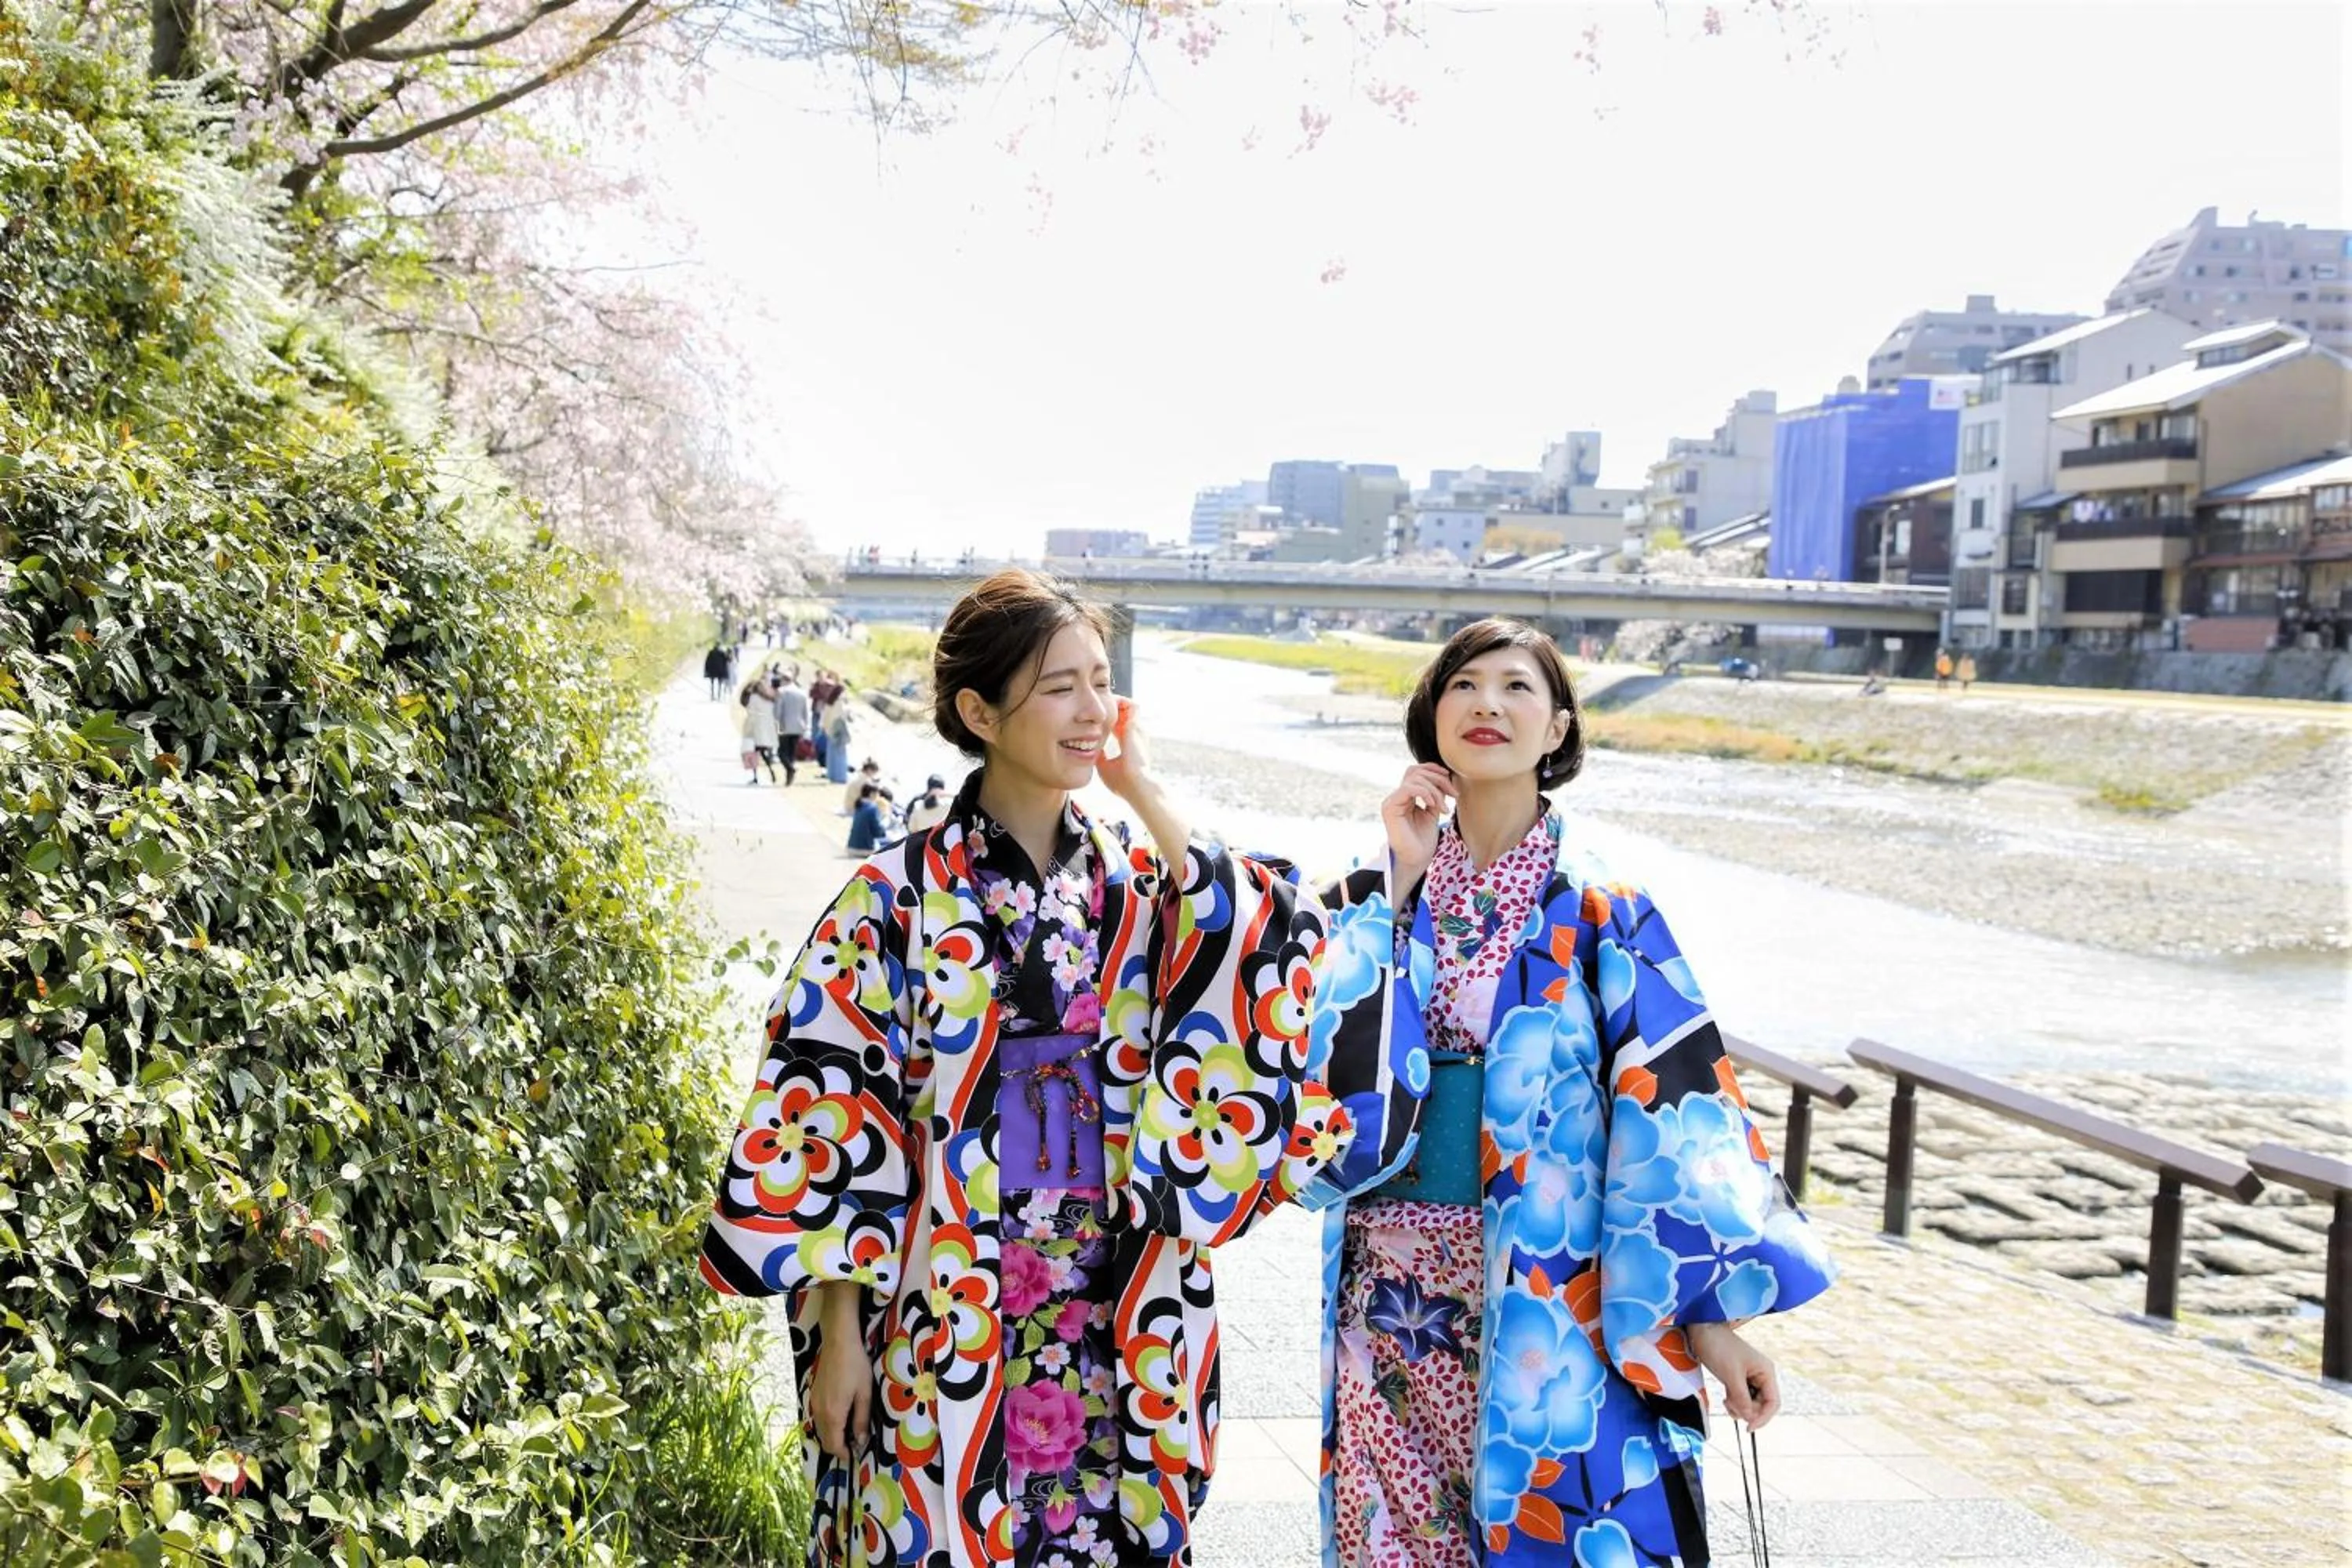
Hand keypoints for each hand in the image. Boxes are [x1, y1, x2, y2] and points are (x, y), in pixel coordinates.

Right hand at [808, 1289, 873, 1461]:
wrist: (839, 1342)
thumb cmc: (856, 1367)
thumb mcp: (864, 1394)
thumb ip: (861, 1420)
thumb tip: (860, 1442)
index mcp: (833, 1415)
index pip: (833, 1446)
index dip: (844, 1454)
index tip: (856, 1454)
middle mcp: (820, 1412)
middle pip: (825, 1440)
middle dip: (838, 1447)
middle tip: (855, 1443)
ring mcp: (814, 1403)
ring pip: (820, 1430)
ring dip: (833, 1435)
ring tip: (850, 1430)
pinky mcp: (813, 1394)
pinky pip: (818, 1418)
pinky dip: (828, 1424)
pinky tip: (841, 1416)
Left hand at [1098, 698, 1190, 853]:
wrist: (1135, 785)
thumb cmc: (1122, 780)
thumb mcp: (1105, 765)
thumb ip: (1099, 755)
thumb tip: (1089, 749)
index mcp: (1128, 743)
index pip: (1118, 725)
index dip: (1108, 719)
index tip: (1093, 718)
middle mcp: (1135, 734)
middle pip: (1124, 713)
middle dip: (1110, 708)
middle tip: (1095, 705)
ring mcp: (1137, 729)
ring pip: (1128, 706)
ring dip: (1115, 702)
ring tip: (1100, 702)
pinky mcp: (1136, 726)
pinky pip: (1131, 705)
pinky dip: (1120, 701)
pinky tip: (1106, 703)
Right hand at [1380, 762, 1455, 893]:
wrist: (1417, 859)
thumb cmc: (1424, 839)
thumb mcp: (1434, 810)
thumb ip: (1436, 794)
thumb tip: (1445, 776)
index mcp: (1406, 796)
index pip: (1416, 771)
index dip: (1434, 770)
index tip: (1451, 779)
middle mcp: (1396, 796)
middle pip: (1416, 772)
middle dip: (1439, 780)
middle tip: (1453, 794)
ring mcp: (1392, 801)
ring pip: (1414, 778)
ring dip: (1435, 790)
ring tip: (1443, 807)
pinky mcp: (1390, 807)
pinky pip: (1408, 789)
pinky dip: (1425, 793)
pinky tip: (1433, 805)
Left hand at [1688, 1322, 1779, 1428]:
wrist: (1702, 1331)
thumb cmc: (1719, 1348)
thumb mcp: (1731, 1375)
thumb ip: (1742, 1398)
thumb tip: (1749, 1418)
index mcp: (1766, 1372)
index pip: (1773, 1402)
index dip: (1763, 1418)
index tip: (1748, 1427)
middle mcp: (1761, 1375)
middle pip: (1762, 1405)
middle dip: (1747, 1411)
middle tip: (1730, 1405)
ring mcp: (1749, 1378)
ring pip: (1750, 1403)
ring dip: (1739, 1407)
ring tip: (1726, 1401)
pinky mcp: (1738, 1379)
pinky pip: (1741, 1398)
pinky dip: (1734, 1403)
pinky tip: (1726, 1399)